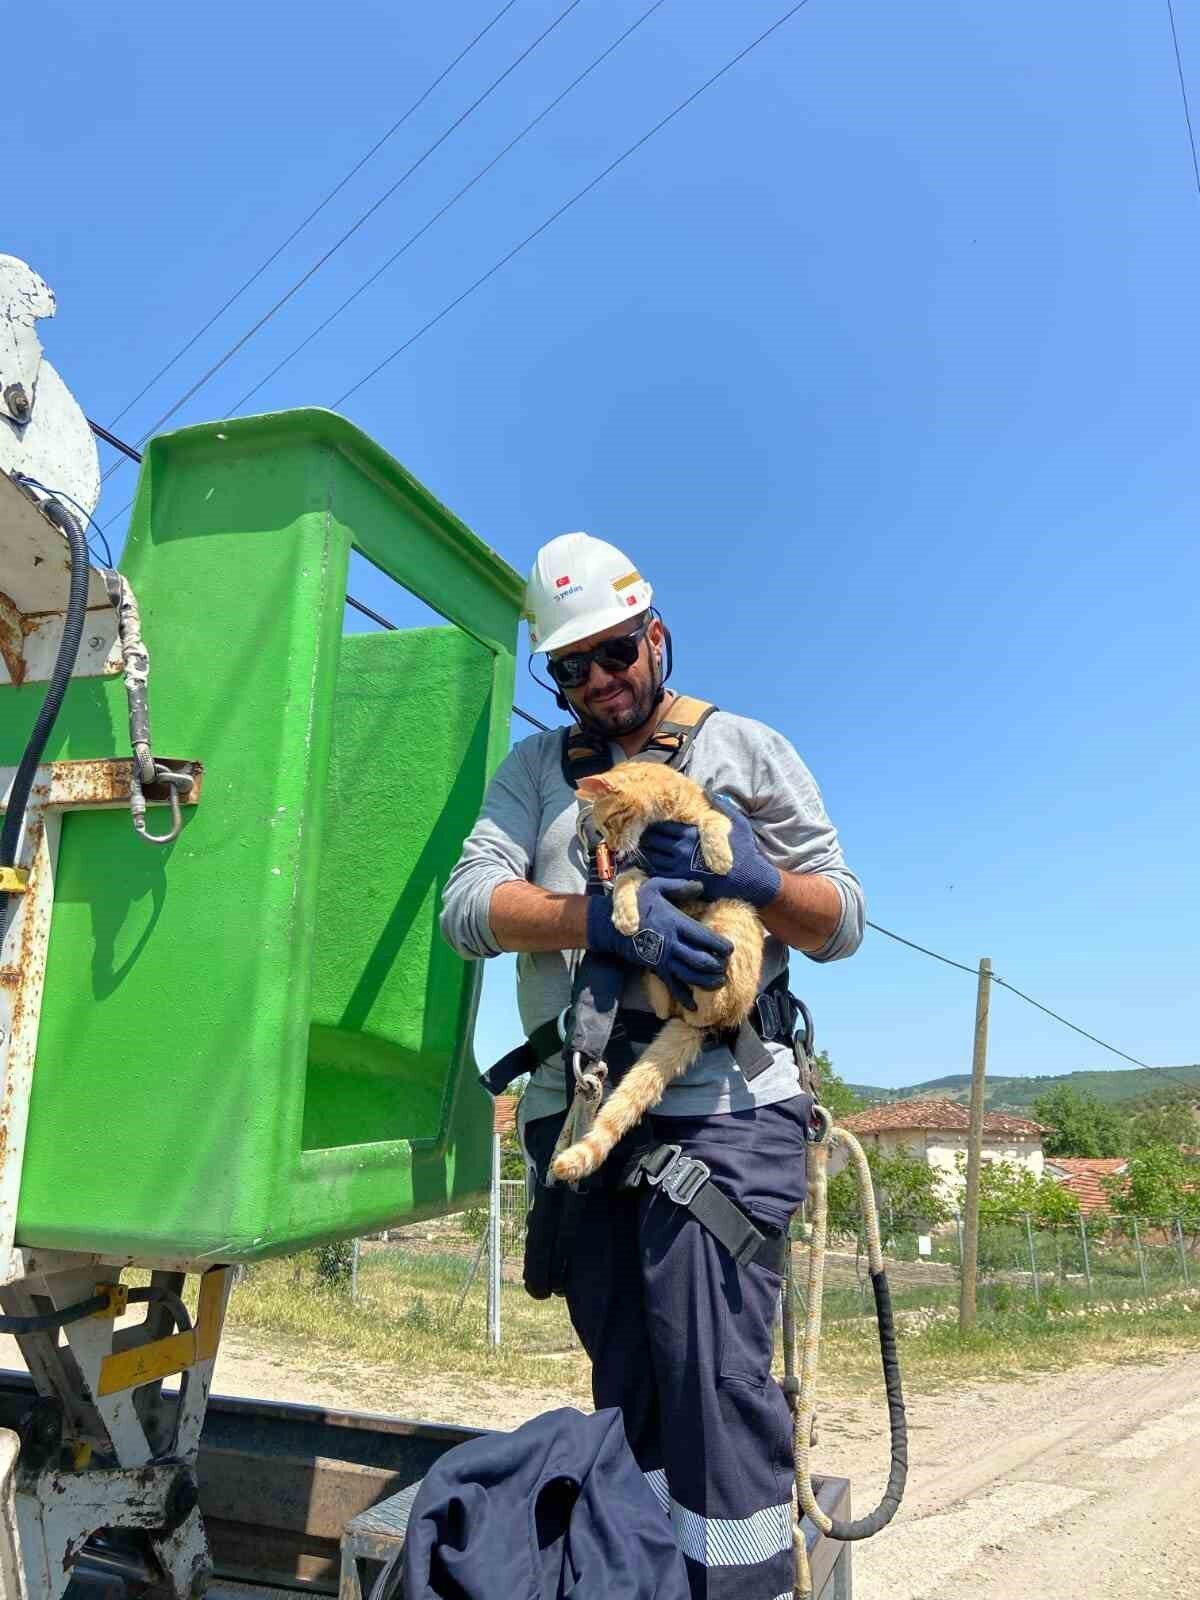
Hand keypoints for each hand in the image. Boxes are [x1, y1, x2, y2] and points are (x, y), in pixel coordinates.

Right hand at [585, 877, 731, 1010]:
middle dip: (718, 966)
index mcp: (675, 923)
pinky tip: (694, 1007)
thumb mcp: (655, 887)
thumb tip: (701, 886)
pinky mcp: (656, 969)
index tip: (730, 948)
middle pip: (701, 960)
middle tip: (726, 966)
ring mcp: (664, 959)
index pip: (705, 938)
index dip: (721, 945)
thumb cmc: (634, 904)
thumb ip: (680, 887)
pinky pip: (672, 987)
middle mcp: (672, 944)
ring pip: (690, 976)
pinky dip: (684, 998)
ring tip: (720, 983)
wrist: (610, 925)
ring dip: (707, 982)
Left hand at [638, 796, 781, 908]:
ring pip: (651, 856)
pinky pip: (657, 873)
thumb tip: (706, 790)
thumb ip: (720, 805)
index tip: (651, 818)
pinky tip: (650, 861)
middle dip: (646, 834)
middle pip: (653, 839)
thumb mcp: (736, 823)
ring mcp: (679, 867)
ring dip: (645, 850)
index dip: (654, 820)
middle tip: (641, 831)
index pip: (662, 823)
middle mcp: (682, 849)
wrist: (750, 881)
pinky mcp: (680, 881)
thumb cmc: (744, 850)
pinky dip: (650, 866)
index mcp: (692, 833)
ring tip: (643, 845)